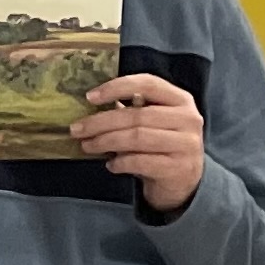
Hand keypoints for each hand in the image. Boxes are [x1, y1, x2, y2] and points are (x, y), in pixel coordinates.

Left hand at [71, 73, 205, 212]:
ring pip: (137, 138)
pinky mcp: (178, 167)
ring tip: (88, 146)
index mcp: (180, 100)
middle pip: (137, 115)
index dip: (117, 87)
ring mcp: (186, 144)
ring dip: (106, 142)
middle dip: (101, 122)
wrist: (183, 181)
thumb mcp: (152, 122)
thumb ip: (130, 110)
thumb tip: (90, 104)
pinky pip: (140, 162)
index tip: (89, 97)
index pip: (148, 84)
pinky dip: (120, 162)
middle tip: (77, 129)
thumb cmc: (160, 146)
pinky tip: (110, 164)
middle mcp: (188, 118)